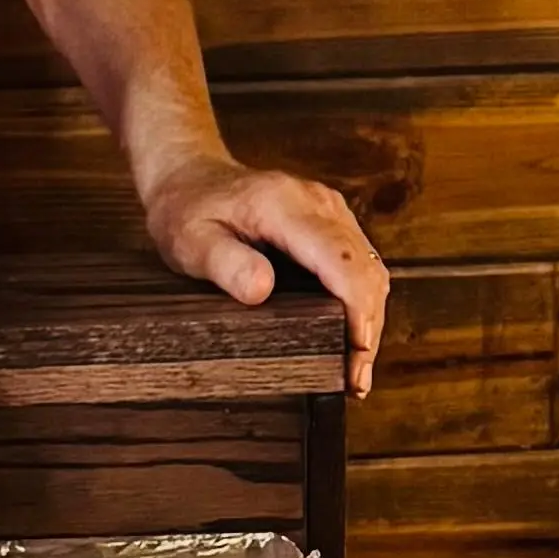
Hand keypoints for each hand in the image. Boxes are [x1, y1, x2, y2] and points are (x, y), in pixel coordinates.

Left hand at [143, 152, 389, 395]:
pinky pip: (361, 265)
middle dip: (368, 327)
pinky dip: (362, 304)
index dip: (356, 308)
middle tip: (356, 381)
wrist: (192, 176)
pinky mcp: (334, 225)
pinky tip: (352, 337)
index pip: (340, 258)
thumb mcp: (189, 239)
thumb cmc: (187, 210)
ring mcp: (333, 212)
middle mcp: (321, 205)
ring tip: (357, 370)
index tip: (358, 351)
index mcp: (286, 206)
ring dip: (370, 319)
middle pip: (366, 270)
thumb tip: (262, 290)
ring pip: (371, 270)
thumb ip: (225, 262)